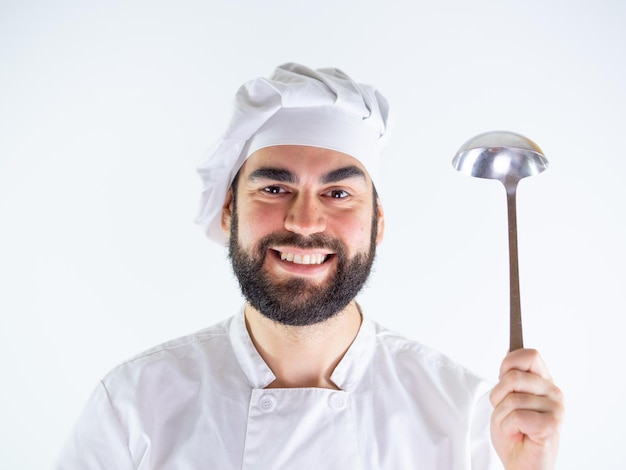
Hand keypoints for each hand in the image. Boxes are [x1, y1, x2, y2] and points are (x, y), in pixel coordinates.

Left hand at [490, 349, 563, 469]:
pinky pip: (516, 416)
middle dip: (498, 397)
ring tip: (512, 427)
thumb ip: (511, 378)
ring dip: (501, 416)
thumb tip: (510, 351)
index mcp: (544, 383)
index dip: (509, 362)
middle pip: (513, 377)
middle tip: (506, 413)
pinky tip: (518, 435)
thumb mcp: (506, 399)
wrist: (521, 464)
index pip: (530, 355)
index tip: (502, 376)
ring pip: (511, 399)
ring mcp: (556, 409)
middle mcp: (554, 393)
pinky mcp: (551, 426)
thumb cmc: (515, 434)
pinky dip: (508, 427)